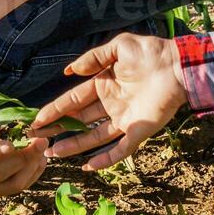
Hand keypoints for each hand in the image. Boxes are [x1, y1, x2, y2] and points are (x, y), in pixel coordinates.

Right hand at [30, 33, 186, 170]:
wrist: (176, 65)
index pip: (73, 100)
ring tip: (52, 154)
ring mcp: (123, 119)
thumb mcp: (117, 47)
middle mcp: (110, 104)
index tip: (37, 120)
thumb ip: (93, 58)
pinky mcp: (138, 130)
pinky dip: (105, 159)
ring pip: (93, 137)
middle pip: (79, 121)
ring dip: (73, 146)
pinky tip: (87, 166)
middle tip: (37, 139)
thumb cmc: (149, 53)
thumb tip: (69, 71)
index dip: (55, 110)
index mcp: (103, 84)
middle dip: (58, 130)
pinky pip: (119, 149)